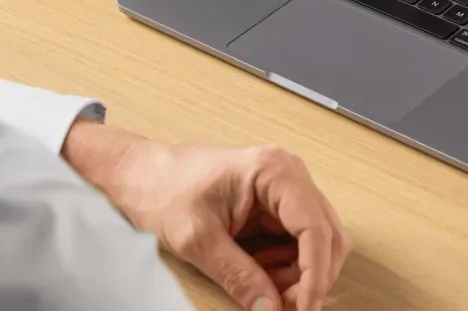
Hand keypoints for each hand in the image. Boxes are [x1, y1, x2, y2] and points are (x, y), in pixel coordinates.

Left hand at [65, 124, 348, 310]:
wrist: (140, 173)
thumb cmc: (163, 188)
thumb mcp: (198, 240)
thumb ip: (239, 277)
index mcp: (274, 170)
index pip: (315, 227)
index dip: (316, 275)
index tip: (304, 310)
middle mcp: (288, 174)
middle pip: (327, 235)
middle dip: (311, 278)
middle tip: (286, 310)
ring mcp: (284, 188)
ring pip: (318, 241)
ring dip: (300, 275)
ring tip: (266, 293)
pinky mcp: (274, 205)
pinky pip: (298, 242)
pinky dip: (288, 268)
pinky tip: (261, 278)